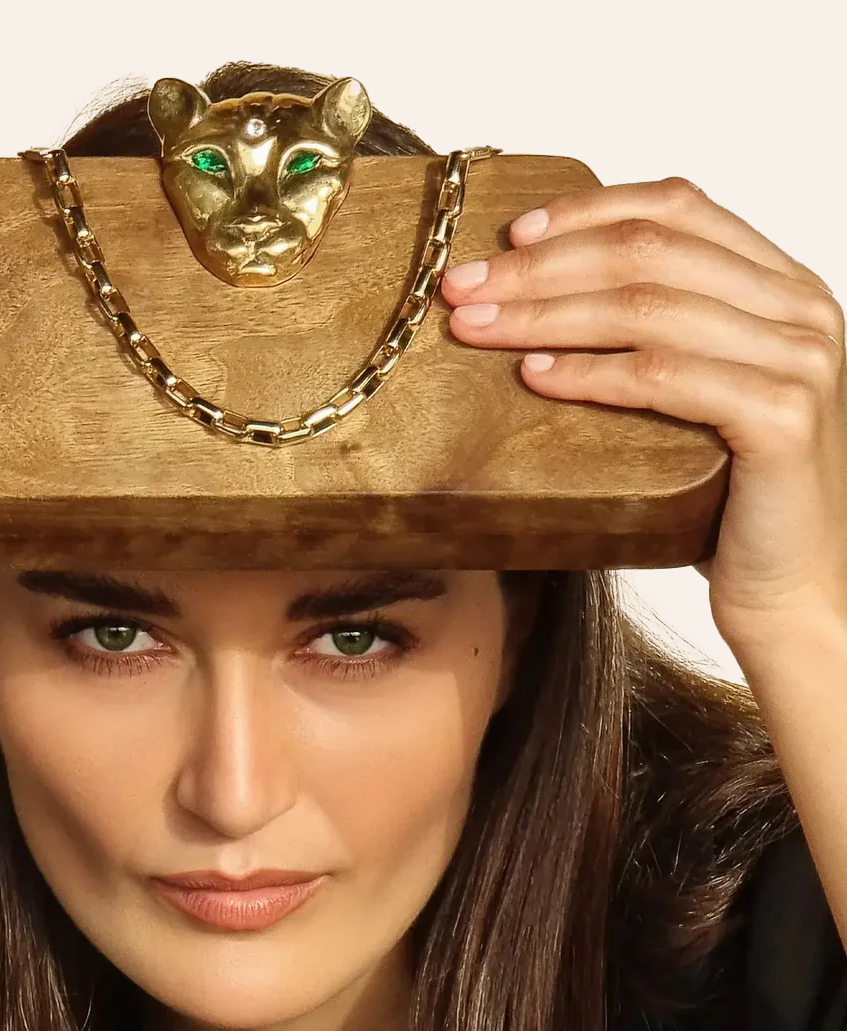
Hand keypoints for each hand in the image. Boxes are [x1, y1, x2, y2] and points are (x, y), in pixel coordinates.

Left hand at [440, 177, 846, 648]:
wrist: (792, 589)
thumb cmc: (729, 500)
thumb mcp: (695, 396)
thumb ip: (657, 336)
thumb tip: (538, 297)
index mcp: (781, 284)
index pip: (678, 206)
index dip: (586, 211)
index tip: (510, 233)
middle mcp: (800, 306)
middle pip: (649, 251)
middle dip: (541, 265)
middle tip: (464, 287)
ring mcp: (798, 357)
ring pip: (647, 308)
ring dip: (546, 314)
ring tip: (478, 330)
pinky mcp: (782, 415)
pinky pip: (663, 377)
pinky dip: (590, 373)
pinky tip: (534, 376)